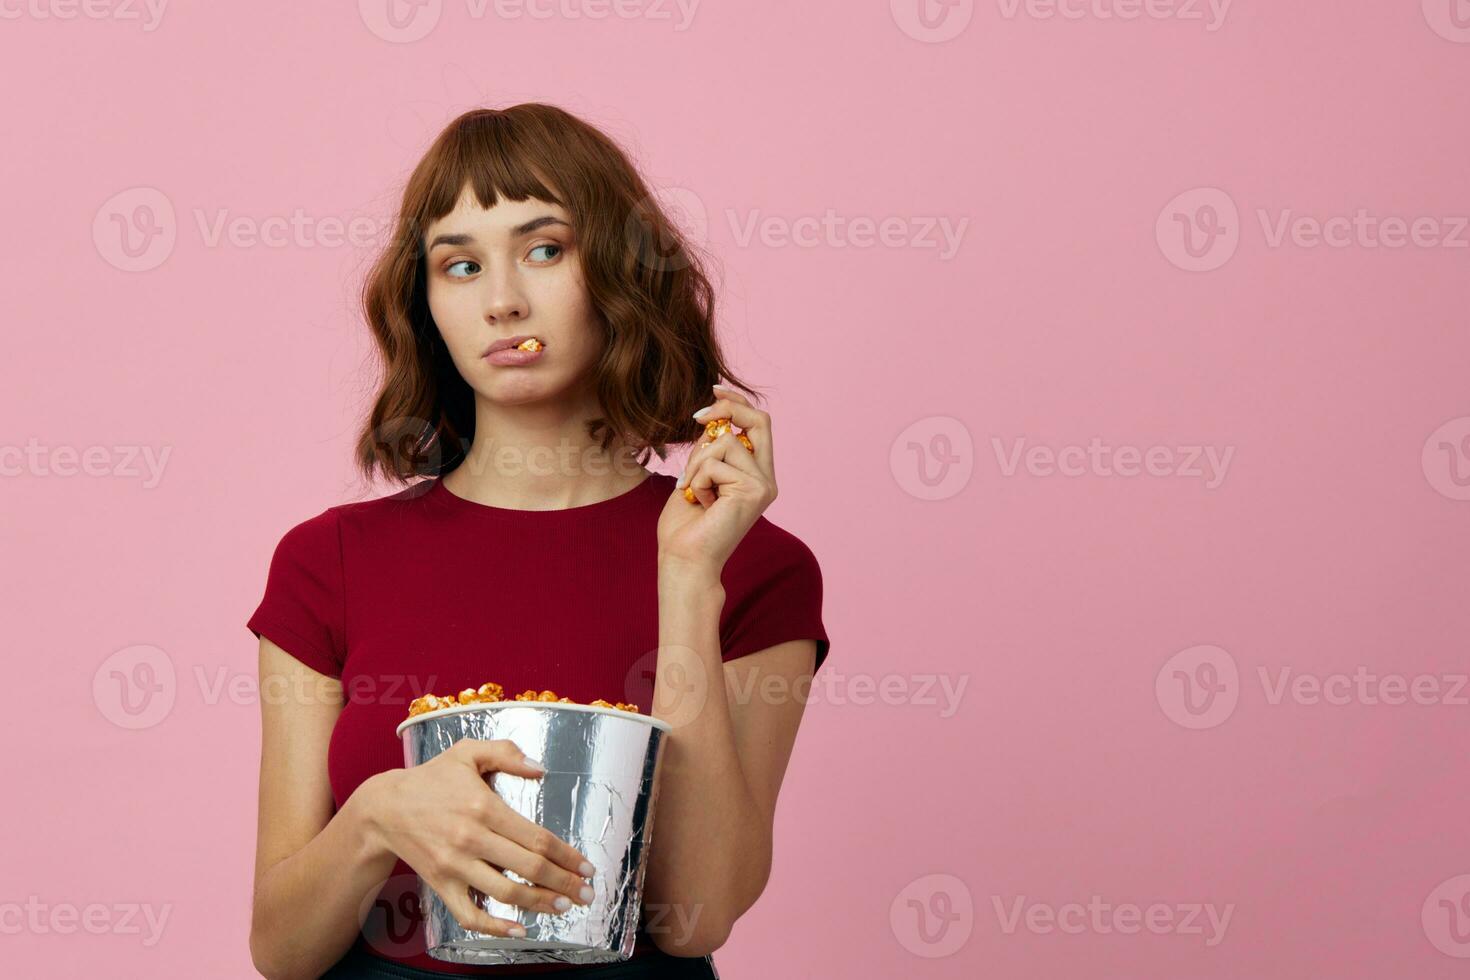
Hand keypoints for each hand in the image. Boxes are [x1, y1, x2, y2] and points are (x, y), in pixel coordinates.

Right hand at [364, 738, 596, 936]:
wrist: (384, 808)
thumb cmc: (432, 778)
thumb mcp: (467, 752)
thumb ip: (506, 753)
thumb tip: (540, 769)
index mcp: (484, 807)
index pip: (536, 837)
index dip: (566, 855)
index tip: (586, 866)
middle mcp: (471, 839)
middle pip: (528, 868)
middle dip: (563, 883)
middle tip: (586, 892)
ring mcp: (455, 866)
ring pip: (505, 892)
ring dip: (539, 903)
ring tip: (564, 906)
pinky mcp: (441, 885)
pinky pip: (469, 914)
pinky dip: (495, 926)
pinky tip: (519, 929)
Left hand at [657, 384, 777, 572]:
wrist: (685, 560)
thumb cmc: (686, 526)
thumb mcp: (697, 475)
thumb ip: (711, 450)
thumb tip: (713, 420)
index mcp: (756, 475)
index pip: (758, 425)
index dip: (737, 402)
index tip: (713, 390)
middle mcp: (766, 479)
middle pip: (760, 420)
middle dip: (727, 408)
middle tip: (697, 417)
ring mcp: (763, 485)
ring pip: (726, 442)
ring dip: (697, 462)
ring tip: (693, 490)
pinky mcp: (753, 490)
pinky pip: (716, 461)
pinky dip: (697, 478)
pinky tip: (698, 502)